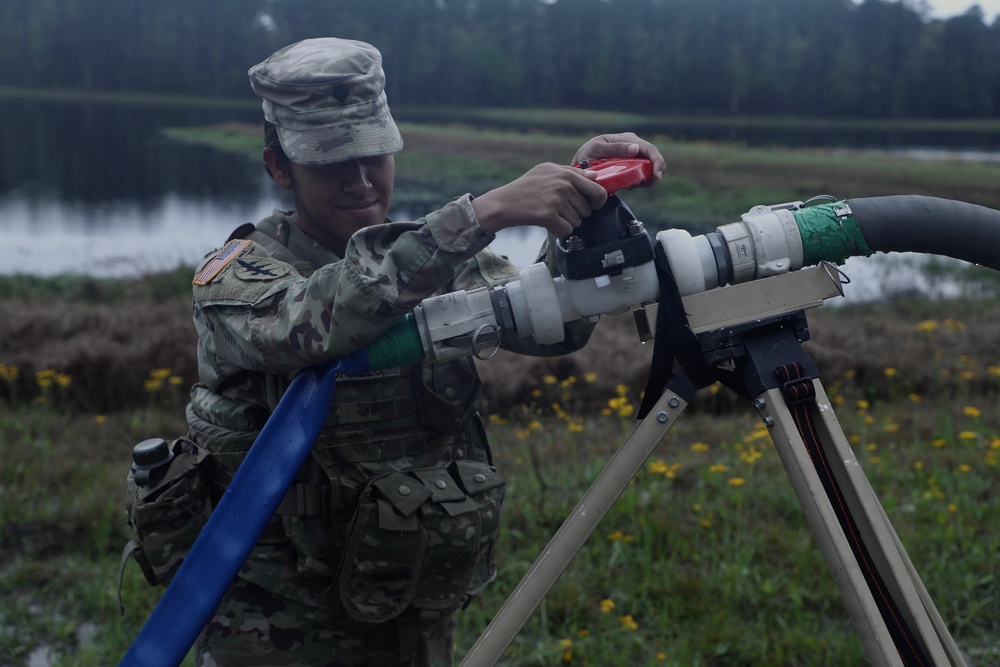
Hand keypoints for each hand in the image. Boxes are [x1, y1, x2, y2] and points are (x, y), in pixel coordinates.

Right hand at [471, 162, 607, 237]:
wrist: (504, 203)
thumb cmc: (526, 187)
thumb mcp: (548, 171)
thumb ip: (572, 172)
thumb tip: (594, 176)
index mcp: (566, 173)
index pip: (597, 190)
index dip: (599, 201)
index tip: (594, 205)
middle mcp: (563, 185)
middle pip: (587, 209)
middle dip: (577, 213)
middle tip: (561, 210)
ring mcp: (556, 200)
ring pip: (578, 221)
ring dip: (567, 222)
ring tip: (552, 214)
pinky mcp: (548, 216)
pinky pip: (567, 230)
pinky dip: (559, 230)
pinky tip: (548, 223)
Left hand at [572, 132, 665, 186]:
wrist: (578, 167)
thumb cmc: (587, 154)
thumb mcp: (597, 148)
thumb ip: (615, 148)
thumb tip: (635, 149)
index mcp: (628, 139)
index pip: (649, 149)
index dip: (657, 162)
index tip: (656, 176)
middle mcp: (634, 147)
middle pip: (653, 159)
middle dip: (655, 173)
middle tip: (649, 184)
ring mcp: (633, 159)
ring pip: (649, 170)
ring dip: (646, 180)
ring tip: (632, 185)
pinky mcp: (630, 170)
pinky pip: (640, 177)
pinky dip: (639, 183)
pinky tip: (628, 186)